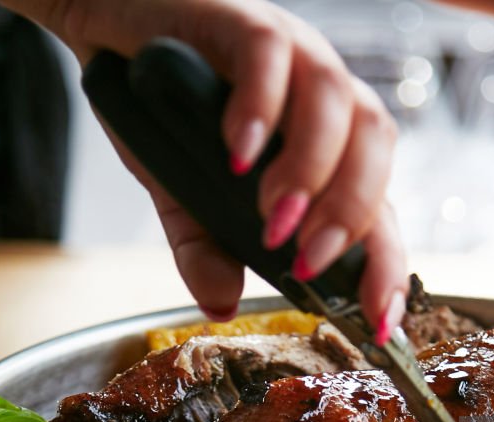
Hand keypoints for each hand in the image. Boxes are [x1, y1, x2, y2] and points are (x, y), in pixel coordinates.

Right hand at [0, 0, 406, 335]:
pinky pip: (268, 54)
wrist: (109, 31)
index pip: (376, 204)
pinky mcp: (243, 18)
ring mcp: (290, 52)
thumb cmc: (163, 107)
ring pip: (335, 100)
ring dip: (311, 169)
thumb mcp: (183, 193)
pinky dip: (259, 108)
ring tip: (272, 218)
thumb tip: (222, 305)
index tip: (380, 320)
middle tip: (308, 262)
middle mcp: (321, 96)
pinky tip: (237, 153)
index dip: (385, 262)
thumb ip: (205, 247)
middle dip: (350, 215)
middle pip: (375, 147)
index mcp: (325, 143)